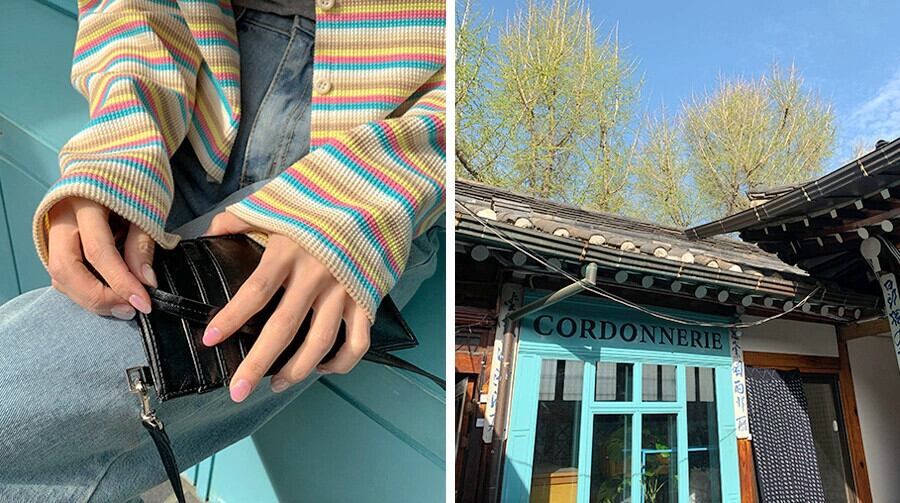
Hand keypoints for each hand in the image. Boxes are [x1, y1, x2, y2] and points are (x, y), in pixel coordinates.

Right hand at [47, 198, 154, 318]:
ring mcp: (52, 231)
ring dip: (90, 298)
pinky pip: (62, 275)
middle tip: (129, 310)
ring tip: (122, 307)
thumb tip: (146, 282)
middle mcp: (61, 218)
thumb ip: (142, 245)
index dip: (121, 281)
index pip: (99, 251)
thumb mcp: (143, 208)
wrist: (109, 167)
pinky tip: (107, 296)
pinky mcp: (54, 243)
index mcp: (85, 201)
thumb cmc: (129, 186)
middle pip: (66, 268)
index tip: (143, 302)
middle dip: (98, 297)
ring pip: (59, 276)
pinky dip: (83, 290)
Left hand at [202, 212, 370, 402]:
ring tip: (276, 385)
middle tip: (237, 391)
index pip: (255, 292)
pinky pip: (357, 341)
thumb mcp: (276, 203)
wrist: (373, 195)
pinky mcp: (366, 297)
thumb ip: (240, 219)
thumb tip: (209, 234)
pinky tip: (322, 368)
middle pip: (284, 328)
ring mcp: (344, 288)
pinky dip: (341, 362)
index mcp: (289, 250)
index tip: (210, 339)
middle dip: (258, 364)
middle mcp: (316, 274)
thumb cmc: (318, 201)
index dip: (231, 318)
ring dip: (297, 370)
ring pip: (320, 342)